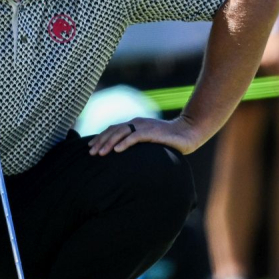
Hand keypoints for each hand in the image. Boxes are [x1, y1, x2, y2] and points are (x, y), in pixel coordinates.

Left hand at [88, 116, 203, 156]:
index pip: (113, 129)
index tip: (90, 147)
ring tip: (100, 153)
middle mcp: (137, 123)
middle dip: (100, 141)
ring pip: (121, 132)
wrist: (188, 133)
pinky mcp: (152, 132)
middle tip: (91, 153)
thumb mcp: (149, 141)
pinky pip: (135, 136)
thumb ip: (137, 145)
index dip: (101, 137)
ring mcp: (144, 126)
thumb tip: (124, 155)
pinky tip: (117, 150)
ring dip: (109, 142)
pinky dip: (125, 142)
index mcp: (135, 124)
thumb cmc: (169, 140)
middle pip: (114, 130)